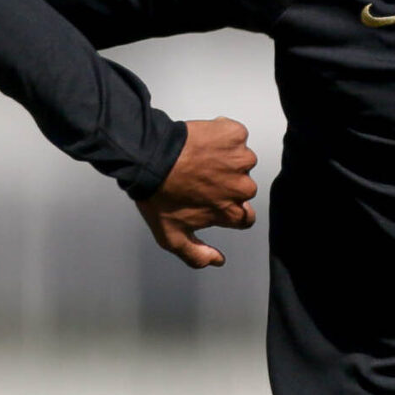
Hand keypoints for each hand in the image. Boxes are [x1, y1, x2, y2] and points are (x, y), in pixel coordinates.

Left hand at [135, 116, 258, 268]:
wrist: (149, 158)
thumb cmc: (158, 196)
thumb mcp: (171, 237)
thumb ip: (196, 255)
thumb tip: (218, 261)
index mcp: (231, 211)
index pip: (245, 217)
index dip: (229, 208)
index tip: (214, 200)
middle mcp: (242, 186)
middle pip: (244, 187)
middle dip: (226, 183)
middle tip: (200, 177)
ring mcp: (240, 158)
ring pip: (240, 160)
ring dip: (225, 158)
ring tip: (199, 158)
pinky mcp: (234, 133)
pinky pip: (234, 134)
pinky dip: (221, 135)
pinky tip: (201, 142)